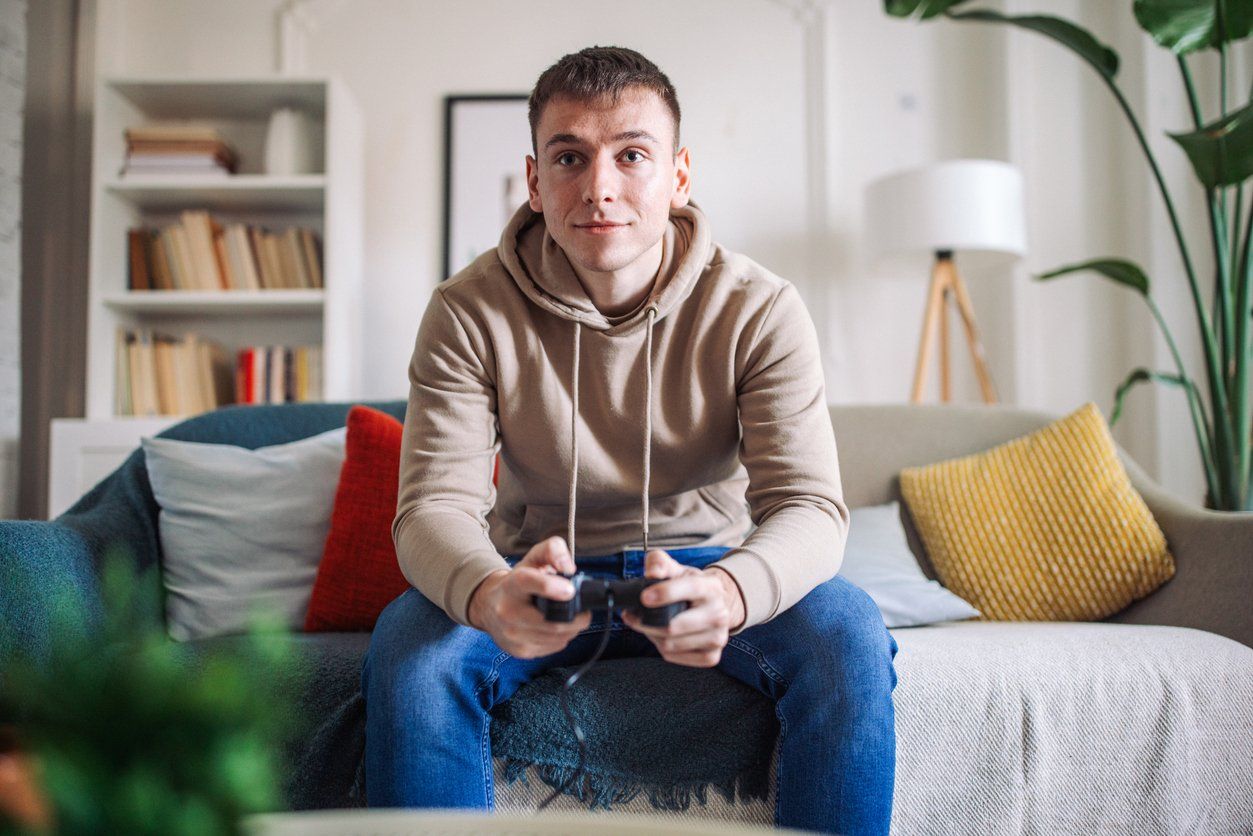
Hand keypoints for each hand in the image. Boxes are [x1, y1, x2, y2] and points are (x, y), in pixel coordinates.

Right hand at [467, 536, 592, 657]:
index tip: (570, 589)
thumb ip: (553, 550)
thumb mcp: (532, 559)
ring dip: (572, 628)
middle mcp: (507, 611)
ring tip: (569, 617)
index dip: (550, 586)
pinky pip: (554, 647)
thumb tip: (569, 567)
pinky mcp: (520, 651)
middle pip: (552, 622)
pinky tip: (556, 628)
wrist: (488, 606)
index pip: (527, 582)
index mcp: (511, 585)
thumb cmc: (515, 583)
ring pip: (557, 637)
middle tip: (582, 609)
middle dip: (576, 616)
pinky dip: (562, 638)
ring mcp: (513, 635)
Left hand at [620, 550, 745, 667]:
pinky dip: (662, 649)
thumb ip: (659, 562)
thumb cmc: (690, 586)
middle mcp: (719, 614)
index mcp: (711, 588)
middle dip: (647, 622)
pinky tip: (662, 637)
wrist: (713, 605)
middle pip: (675, 626)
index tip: (644, 597)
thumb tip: (652, 573)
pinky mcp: (712, 656)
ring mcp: (718, 637)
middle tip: (633, 616)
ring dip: (652, 635)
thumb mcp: (676, 568)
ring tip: (649, 625)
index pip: (691, 588)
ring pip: (671, 644)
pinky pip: (675, 657)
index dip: (666, 593)